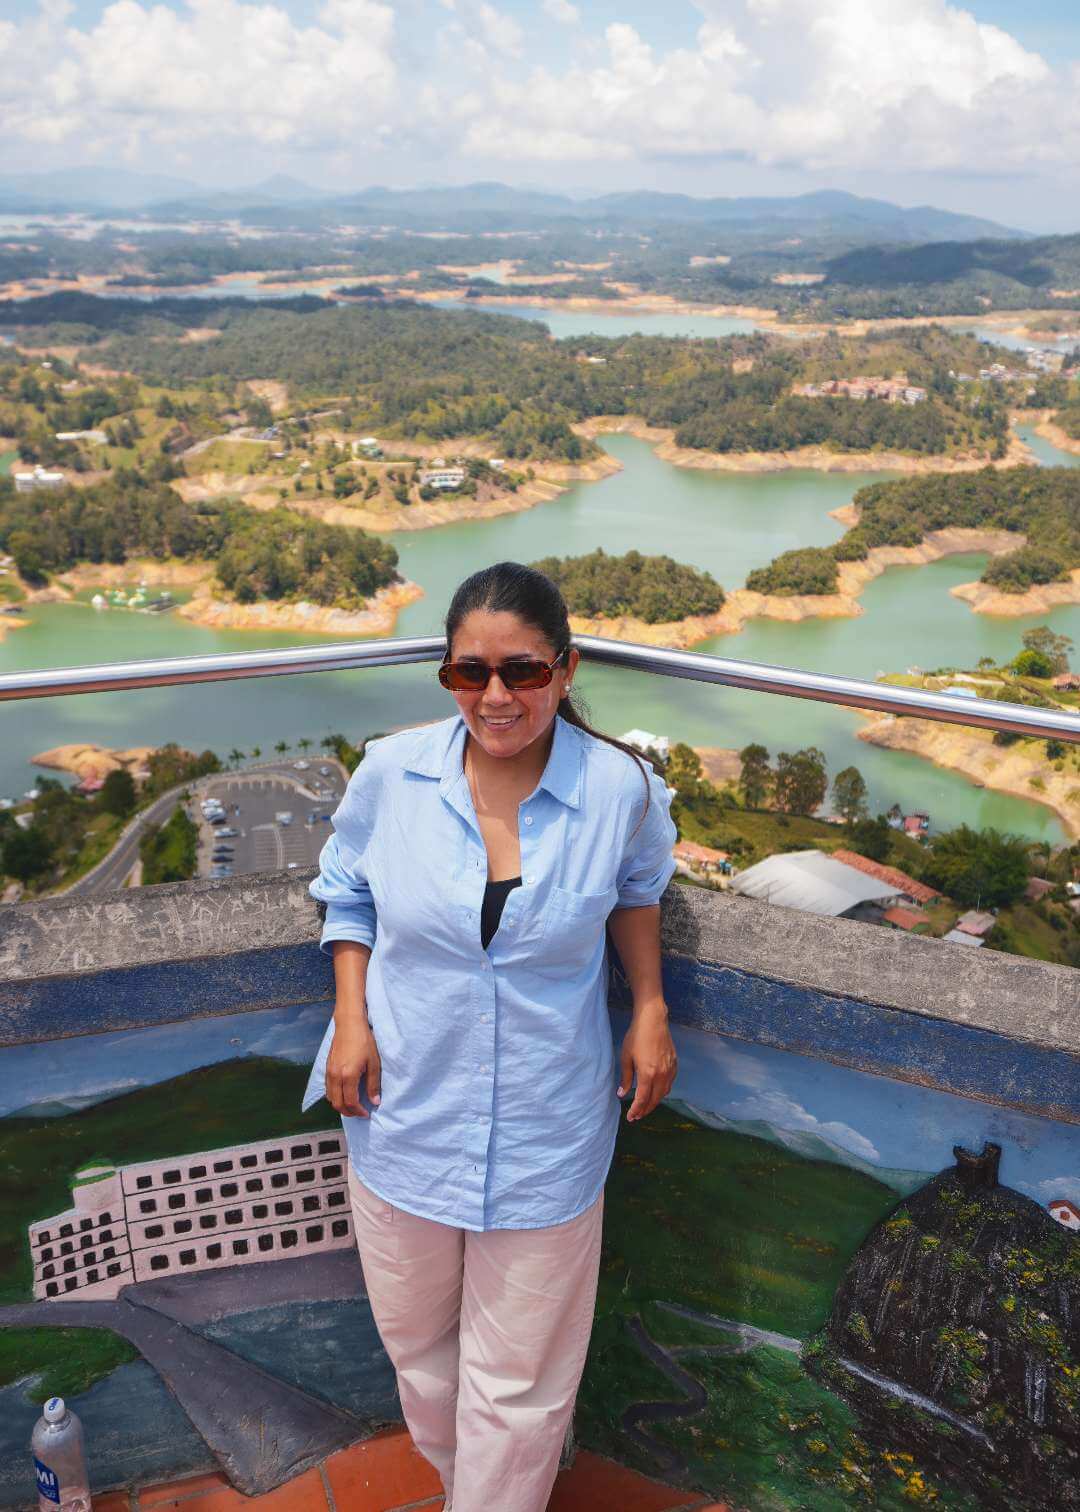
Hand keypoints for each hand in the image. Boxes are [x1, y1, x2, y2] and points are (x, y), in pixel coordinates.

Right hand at [325, 1017, 381, 1117]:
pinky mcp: (327, 1067)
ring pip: (330, 1097)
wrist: (349, 1024)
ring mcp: (329, 1072)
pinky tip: (344, 1093)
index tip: (367, 1113)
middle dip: (349, 1112)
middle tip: (359, 1113)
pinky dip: (335, 1096)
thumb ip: (373, 1084)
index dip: (359, 1111)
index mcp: (348, 1075)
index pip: (351, 1102)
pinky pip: (328, 1089)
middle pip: (338, 1104)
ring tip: (353, 1105)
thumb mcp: (374, 1063)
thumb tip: (375, 1102)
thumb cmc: (364, 1041)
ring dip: (340, 1105)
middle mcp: (335, 1076)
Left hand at [617, 1006, 676, 1121]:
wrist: (653, 1020)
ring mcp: (670, 1069)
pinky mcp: (674, 1064)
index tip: (630, 1117)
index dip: (636, 1110)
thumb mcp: (626, 1057)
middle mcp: (661, 1074)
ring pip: (664, 1093)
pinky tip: (656, 1091)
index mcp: (648, 1074)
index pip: (642, 1099)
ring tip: (645, 1106)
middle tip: (636, 1116)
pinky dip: (662, 1091)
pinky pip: (669, 1083)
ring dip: (654, 1102)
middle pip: (654, 1100)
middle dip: (645, 1110)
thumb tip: (622, 1094)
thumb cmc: (636, 1036)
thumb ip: (625, 1078)